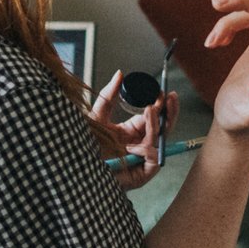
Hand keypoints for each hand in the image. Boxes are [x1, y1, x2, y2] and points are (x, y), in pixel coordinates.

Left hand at [82, 71, 164, 191]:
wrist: (77, 171)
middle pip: (162, 127)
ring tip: (152, 108)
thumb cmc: (85, 148)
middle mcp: (139, 145)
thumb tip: (120, 74)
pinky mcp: (143, 173)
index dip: (159, 105)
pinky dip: (148, 147)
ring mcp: (142, 160)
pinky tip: (134, 144)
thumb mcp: (96, 117)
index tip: (162, 92)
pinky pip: (153, 157)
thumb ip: (108, 96)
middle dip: (169, 112)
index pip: (152, 117)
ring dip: (157, 123)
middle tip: (170, 97)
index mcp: (131, 132)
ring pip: (159, 140)